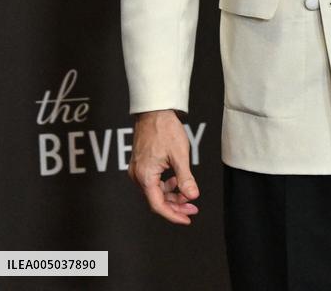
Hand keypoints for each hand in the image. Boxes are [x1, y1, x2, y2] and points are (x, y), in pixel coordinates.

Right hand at [128, 109, 198, 224]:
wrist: (154, 111)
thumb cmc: (166, 129)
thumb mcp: (180, 154)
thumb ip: (185, 178)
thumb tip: (193, 196)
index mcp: (145, 176)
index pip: (158, 205)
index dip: (173, 215)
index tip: (187, 219)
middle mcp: (138, 176)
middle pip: (156, 200)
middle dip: (176, 205)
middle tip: (193, 208)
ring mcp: (137, 170)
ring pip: (155, 192)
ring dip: (172, 195)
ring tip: (188, 194)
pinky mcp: (141, 164)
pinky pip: (153, 182)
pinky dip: (166, 185)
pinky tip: (177, 181)